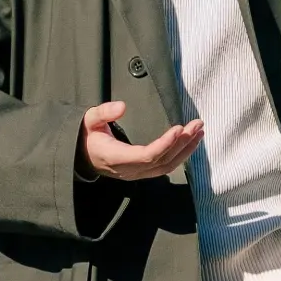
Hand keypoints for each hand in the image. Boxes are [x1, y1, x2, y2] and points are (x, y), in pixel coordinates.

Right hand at [77, 99, 203, 181]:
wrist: (81, 156)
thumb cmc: (87, 136)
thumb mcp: (89, 120)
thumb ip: (103, 112)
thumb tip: (122, 106)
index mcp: (116, 157)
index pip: (147, 155)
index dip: (165, 144)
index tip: (179, 129)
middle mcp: (129, 169)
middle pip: (162, 160)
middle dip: (182, 143)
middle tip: (197, 124)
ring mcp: (136, 174)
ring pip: (167, 166)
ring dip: (185, 150)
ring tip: (199, 133)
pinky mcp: (142, 173)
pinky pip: (164, 167)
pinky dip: (180, 156)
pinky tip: (190, 143)